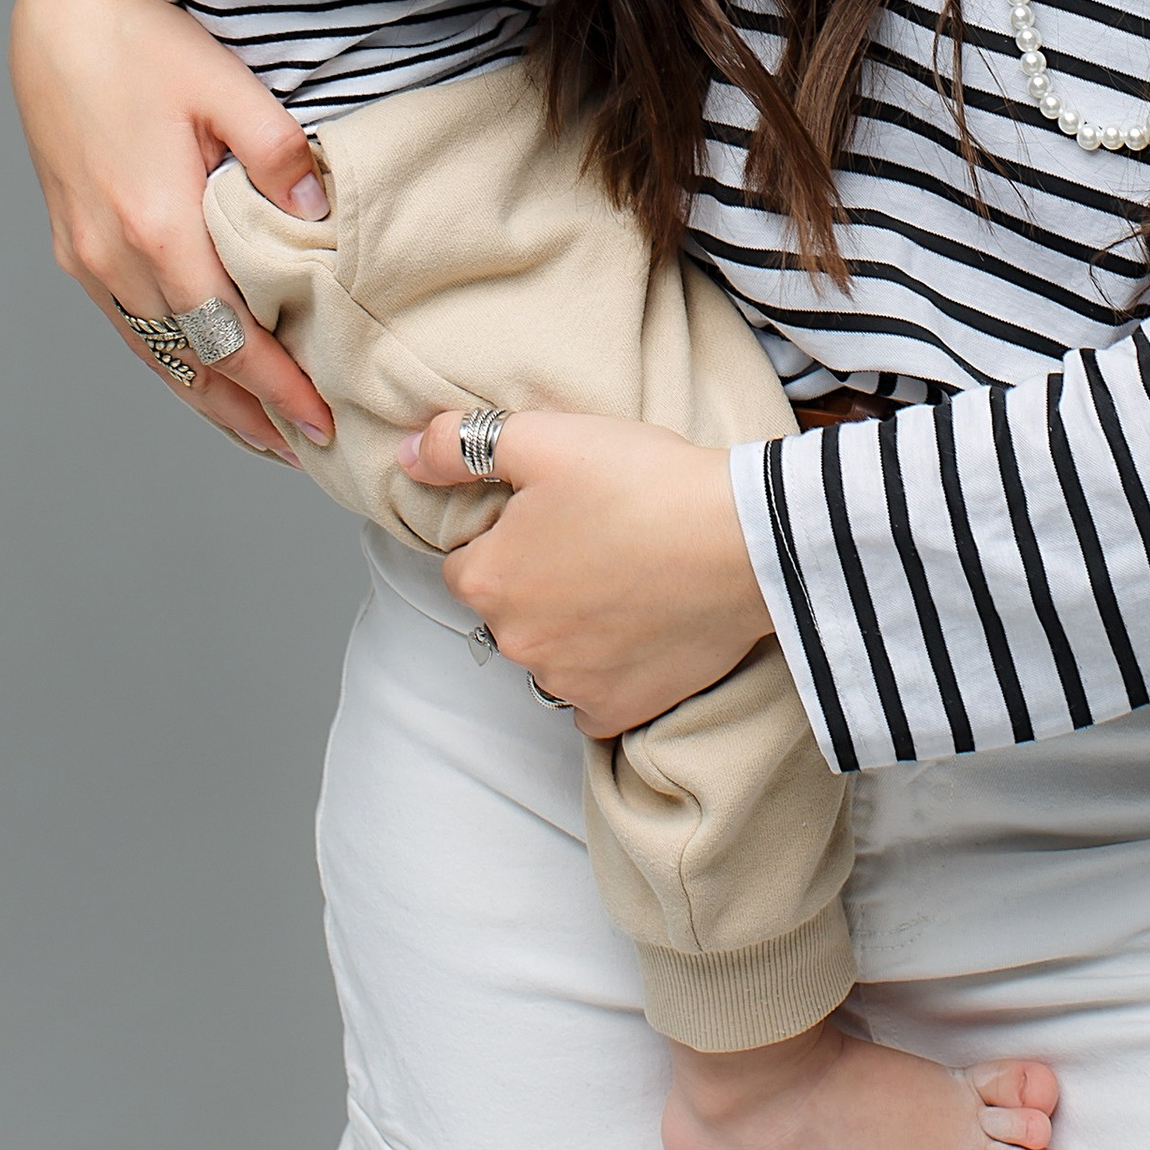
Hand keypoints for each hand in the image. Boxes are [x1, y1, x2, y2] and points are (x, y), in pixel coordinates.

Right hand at [9, 0, 336, 464]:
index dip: (278, 387)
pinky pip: (124, 324)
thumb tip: (317, 221)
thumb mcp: (224, 83)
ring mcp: (84, 254)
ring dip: (205, 397)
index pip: (230, 336)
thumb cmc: (141, 37)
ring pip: (153, 352)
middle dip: (248, 410)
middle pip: (190, 361)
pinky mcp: (69, 242)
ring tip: (257, 432)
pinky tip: (193, 372)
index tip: (320, 422)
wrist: (57, 11)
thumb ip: (276, 155)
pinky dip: (166, 360)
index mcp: (157, 226)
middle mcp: (112, 256)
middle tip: (302, 447)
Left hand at [398, 412, 772, 735]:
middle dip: (535, 581)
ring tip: (623, 579)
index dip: (503, 534)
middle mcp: (518, 644)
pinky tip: (635, 633)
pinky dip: (605, 674)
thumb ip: (459, 446)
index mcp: (489, 580)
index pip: (464, 563)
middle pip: (505, 610)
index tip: (550, 514)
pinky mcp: (621, 710)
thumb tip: (406, 455)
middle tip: (594, 538)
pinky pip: (591, 702)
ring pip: (548, 655)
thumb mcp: (543, 439)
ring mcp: (568, 685)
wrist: (743, 541)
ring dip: (569, 628)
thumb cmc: (643, 484)